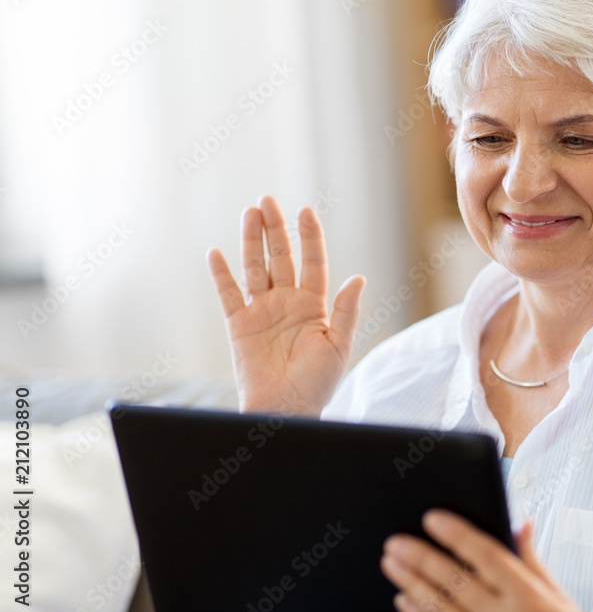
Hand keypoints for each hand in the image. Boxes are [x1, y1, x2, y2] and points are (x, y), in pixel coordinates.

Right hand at [206, 195, 364, 415]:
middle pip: (281, 258)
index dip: (309, 237)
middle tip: (268, 200)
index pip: (312, 262)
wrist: (285, 410)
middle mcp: (287, 303)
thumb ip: (345, 311)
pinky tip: (216, 253)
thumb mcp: (338, 346)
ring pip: (255, 269)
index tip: (306, 211)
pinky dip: (222, 275)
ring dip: (251, 242)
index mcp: (314, 305)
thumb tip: (358, 277)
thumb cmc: (316, 383)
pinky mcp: (238, 325)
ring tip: (249, 214)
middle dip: (276, 229)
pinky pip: (229, 295)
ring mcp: (262, 311)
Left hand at [381, 509, 583, 611]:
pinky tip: (404, 599)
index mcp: (528, 595)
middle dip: (421, 558)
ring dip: (412, 584)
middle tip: (395, 542)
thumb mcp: (557, 595)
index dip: (458, 534)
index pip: (487, 556)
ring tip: (391, 564)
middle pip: (455, 581)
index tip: (431, 518)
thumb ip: (531, 558)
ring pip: (440, 609)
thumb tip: (520, 521)